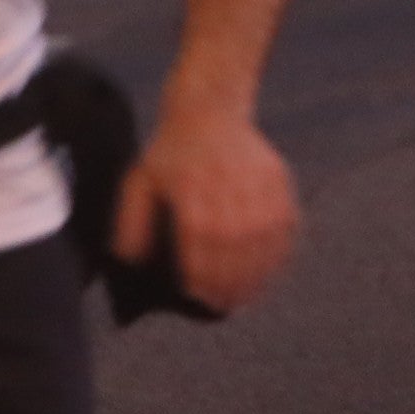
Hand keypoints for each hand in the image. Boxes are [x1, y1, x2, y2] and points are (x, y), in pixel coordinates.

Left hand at [118, 97, 299, 314]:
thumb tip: (130, 261)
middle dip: (230, 280)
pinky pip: (284, 220)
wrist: (210, 108)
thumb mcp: (139, 181)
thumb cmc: (170, 151)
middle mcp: (227, 186)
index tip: (198, 295)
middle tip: (223, 305)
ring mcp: (256, 181)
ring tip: (248, 295)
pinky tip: (271, 268)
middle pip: (234, 243)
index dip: (202, 270)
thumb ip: (131, 223)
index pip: (201, 239)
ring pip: (263, 235)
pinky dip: (280, 248)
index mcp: (191, 188)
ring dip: (257, 270)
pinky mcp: (277, 179)